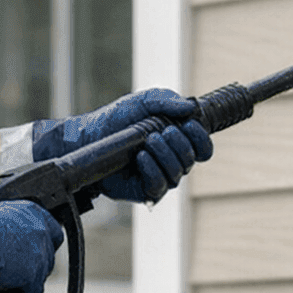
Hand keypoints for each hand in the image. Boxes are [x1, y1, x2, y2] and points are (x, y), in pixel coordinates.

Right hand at [0, 200, 63, 292]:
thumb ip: (8, 228)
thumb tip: (3, 239)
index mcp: (31, 213)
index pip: (52, 231)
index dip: (45, 244)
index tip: (39, 251)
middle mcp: (40, 231)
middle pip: (48, 255)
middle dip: (37, 265)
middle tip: (25, 272)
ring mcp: (38, 254)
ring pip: (42, 275)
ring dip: (32, 283)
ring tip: (20, 289)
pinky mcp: (32, 276)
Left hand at [35, 89, 213, 203]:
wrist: (89, 136)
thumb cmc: (117, 119)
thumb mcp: (142, 102)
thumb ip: (167, 100)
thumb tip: (191, 108)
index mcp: (177, 142)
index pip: (203, 149)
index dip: (201, 139)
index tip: (189, 124)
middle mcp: (171, 161)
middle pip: (191, 160)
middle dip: (179, 143)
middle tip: (160, 132)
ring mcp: (159, 177)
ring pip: (177, 174)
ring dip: (164, 155)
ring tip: (147, 142)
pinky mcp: (144, 191)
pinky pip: (159, 186)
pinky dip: (153, 170)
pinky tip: (141, 157)